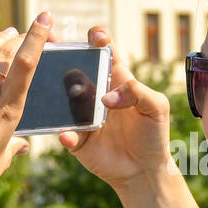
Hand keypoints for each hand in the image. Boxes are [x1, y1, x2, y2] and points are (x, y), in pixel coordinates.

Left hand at [0, 13, 57, 207]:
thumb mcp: (3, 158)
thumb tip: (22, 144)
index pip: (27, 64)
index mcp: (8, 112)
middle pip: (3, 54)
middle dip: (15, 37)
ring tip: (3, 33)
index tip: (45, 18)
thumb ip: (14, 144)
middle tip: (20, 31)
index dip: (37, 37)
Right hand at [57, 26, 175, 194]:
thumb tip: (106, 99)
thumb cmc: (154, 134)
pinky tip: (68, 135)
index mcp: (116, 79)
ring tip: (54, 88)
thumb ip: (138, 92)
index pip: (104, 51)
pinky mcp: (78, 139)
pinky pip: (65, 133)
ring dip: (56, 92)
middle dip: (61, 54)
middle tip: (50, 45)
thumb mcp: (157, 107)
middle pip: (74, 67)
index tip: (96, 37)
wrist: (145, 170)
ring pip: (62, 98)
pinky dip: (65, 134)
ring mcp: (82, 115)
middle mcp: (95, 93)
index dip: (98, 38)